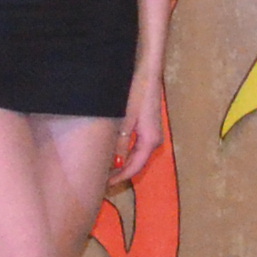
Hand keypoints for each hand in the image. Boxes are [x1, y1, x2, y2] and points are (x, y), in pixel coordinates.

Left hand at [113, 58, 168, 182]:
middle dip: (120, 172)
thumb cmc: (136, 93)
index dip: (120, 178)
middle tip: (102, 180)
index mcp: (150, 141)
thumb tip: (116, 165)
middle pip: (137, 162)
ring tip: (104, 168)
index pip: (135, 167)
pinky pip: (136, 144)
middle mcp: (154, 139)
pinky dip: (125, 151)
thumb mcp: (125, 120)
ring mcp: (151, 132)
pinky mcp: (147, 124)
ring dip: (122, 162)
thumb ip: (121, 144)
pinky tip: (113, 151)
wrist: (147, 71)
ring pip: (136, 154)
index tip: (104, 185)